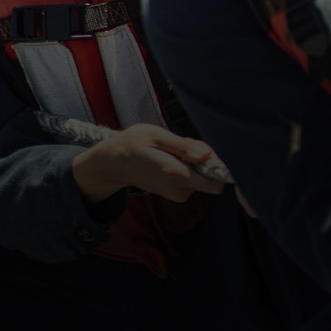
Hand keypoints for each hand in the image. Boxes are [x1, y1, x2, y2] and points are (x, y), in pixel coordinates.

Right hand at [71, 123, 226, 204]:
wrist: (113, 163)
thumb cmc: (133, 144)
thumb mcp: (156, 136)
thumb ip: (184, 146)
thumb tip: (208, 154)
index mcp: (176, 174)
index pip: (215, 182)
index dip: (216, 166)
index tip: (203, 151)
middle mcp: (179, 189)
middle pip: (211, 179)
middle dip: (203, 162)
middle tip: (182, 147)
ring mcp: (178, 194)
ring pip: (202, 179)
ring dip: (193, 164)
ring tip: (171, 152)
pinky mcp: (176, 194)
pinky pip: (193, 181)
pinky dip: (186, 170)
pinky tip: (170, 160)